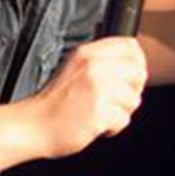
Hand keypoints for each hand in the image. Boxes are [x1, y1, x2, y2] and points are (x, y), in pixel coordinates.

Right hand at [21, 37, 147, 158]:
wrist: (34, 124)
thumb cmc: (54, 102)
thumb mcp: (74, 68)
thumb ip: (100, 61)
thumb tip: (132, 65)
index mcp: (88, 53)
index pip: (131, 47)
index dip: (136, 64)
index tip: (128, 78)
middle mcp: (94, 66)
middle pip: (139, 73)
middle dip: (131, 91)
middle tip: (113, 101)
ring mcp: (97, 88)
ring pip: (134, 100)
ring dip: (121, 112)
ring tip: (100, 113)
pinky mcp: (99, 111)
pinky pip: (124, 120)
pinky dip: (112, 128)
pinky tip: (95, 125)